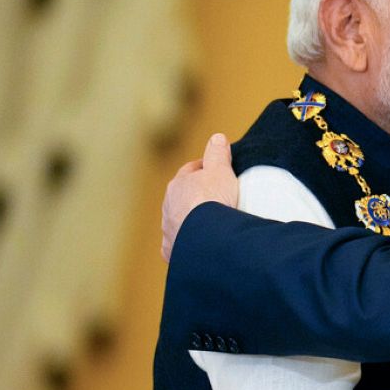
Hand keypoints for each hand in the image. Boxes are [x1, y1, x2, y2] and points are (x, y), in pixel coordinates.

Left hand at [161, 133, 238, 261]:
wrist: (207, 237)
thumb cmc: (212, 201)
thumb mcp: (221, 170)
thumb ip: (218, 153)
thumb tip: (217, 138)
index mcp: (178, 185)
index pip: (189, 172)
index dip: (203, 169)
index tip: (214, 170)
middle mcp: (169, 207)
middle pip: (182, 197)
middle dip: (195, 196)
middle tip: (215, 197)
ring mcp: (169, 229)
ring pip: (178, 221)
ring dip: (190, 220)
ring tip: (210, 224)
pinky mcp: (173, 250)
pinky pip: (179, 245)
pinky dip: (187, 243)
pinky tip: (199, 245)